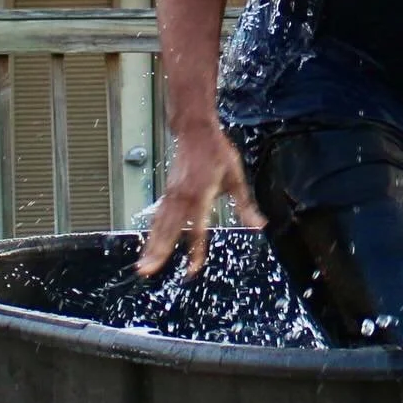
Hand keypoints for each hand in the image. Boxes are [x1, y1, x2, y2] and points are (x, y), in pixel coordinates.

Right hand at [137, 118, 265, 278]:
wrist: (195, 131)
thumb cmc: (217, 153)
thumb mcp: (236, 178)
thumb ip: (245, 205)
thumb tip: (259, 225)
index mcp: (202, 195)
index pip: (197, 228)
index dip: (195, 250)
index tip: (192, 269)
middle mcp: (183, 197)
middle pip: (169, 230)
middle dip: (158, 252)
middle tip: (147, 271)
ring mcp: (172, 195)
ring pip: (159, 225)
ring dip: (151, 246)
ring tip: (143, 266)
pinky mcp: (167, 193)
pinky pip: (157, 217)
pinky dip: (151, 234)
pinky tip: (148, 247)